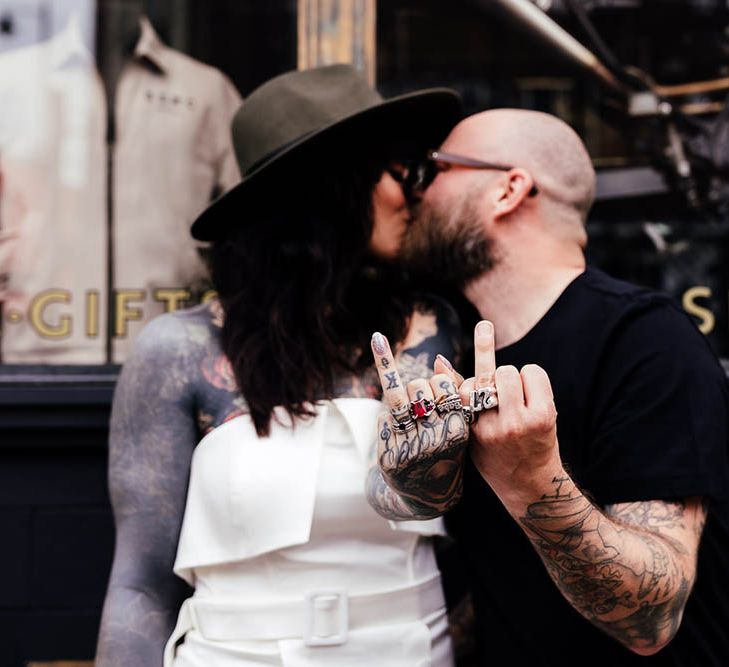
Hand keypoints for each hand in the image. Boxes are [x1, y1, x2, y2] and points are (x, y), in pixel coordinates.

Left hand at [370, 331, 468, 512]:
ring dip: (401, 395)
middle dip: (417, 388)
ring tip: (408, 408)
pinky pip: (384, 417)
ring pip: (399, 396)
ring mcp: (411, 449)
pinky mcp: (390, 457)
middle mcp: (436, 441)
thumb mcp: (457, 422)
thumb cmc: (445, 449)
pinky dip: (388, 417)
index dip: (437, 382)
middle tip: (420, 404)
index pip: (442, 383)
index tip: (439, 392)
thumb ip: (451, 390)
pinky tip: (384, 374)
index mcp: (458, 429)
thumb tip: (437, 358)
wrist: (427, 495)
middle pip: (418, 386)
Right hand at [461, 321, 560, 505]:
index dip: (469, 378)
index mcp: (472, 432)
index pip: (463, 389)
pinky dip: (532, 377)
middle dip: (492, 379)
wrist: (531, 485)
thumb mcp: (470, 434)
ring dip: (512, 378)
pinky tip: (532, 395)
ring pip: (508, 371)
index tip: (481, 338)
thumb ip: (458, 399)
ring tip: (517, 397)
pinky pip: (533, 372)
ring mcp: (520, 420)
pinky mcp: (544, 414)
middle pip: (486, 375)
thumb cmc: (496, 456)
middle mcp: (494, 427)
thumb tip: (439, 361)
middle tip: (501, 397)